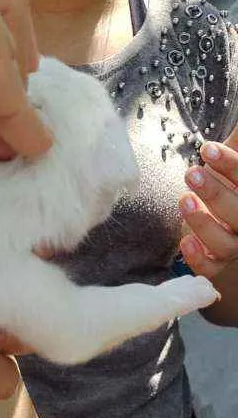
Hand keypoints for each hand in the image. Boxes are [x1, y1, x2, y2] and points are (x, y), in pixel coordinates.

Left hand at [179, 128, 237, 278]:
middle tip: (191, 174)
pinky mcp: (220, 270)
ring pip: (224, 243)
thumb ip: (237, 146)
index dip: (230, 164)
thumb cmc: (235, 198)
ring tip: (184, 202)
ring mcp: (237, 249)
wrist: (237, 245)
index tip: (207, 148)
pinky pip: (211, 269)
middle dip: (216, 192)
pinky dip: (198, 259)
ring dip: (203, 223)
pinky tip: (185, 244)